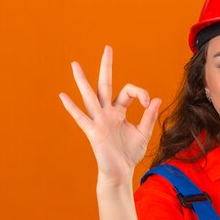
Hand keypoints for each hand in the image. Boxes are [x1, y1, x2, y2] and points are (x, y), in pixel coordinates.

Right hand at [59, 45, 161, 185]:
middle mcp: (107, 112)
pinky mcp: (93, 131)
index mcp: (119, 111)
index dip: (140, 93)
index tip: (147, 102)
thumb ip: (149, 116)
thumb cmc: (129, 154)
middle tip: (107, 48)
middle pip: (105, 84)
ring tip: (75, 65)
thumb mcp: (143, 133)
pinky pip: (81, 117)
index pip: (128, 92)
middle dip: (107, 66)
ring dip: (82, 80)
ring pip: (90, 96)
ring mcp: (98, 120)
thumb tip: (156, 99)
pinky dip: (72, 107)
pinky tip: (63, 96)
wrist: (121, 172)